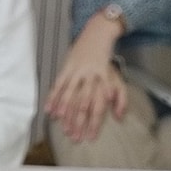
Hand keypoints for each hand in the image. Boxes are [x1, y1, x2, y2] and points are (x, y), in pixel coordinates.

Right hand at [43, 15, 128, 143]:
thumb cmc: (107, 60)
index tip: (90, 137)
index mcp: (104, 81)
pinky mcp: (68, 67)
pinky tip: (49, 110)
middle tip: (75, 137)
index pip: (99, 107)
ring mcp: (78, 71)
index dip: (94, 123)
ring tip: (62, 127)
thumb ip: (121, 99)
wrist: (99, 33)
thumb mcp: (118, 78)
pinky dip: (53, 98)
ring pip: (70, 95)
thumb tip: (119, 117)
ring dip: (65, 112)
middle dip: (78, 122)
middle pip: (83, 104)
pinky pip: (59, 84)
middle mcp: (91, 77)